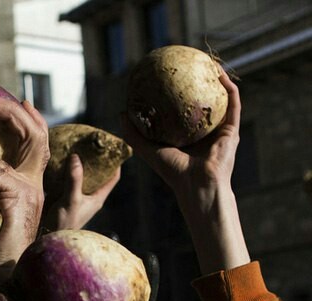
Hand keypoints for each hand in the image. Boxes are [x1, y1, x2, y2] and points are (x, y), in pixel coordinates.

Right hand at [0, 250, 158, 300]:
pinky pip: (27, 299)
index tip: (151, 257)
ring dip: (61, 267)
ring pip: (59, 292)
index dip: (146, 287)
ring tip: (62, 239)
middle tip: (104, 236)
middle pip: (98, 294)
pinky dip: (26, 282)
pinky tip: (24, 261)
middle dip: (103, 264)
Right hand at [42, 154, 120, 231]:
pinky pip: (66, 180)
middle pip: (97, 175)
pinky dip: (65, 171)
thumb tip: (76, 157)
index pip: (113, 178)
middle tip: (91, 145)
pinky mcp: (62, 196)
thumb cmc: (64, 223)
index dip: (116, 163)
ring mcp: (75, 196)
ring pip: (81, 176)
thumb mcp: (71, 200)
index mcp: (97, 198)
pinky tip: (60, 161)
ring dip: (79, 164)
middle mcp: (88, 196)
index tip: (114, 149)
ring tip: (76, 148)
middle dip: (95, 161)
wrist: (46, 236)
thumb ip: (74, 179)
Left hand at [121, 68, 237, 220]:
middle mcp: (206, 131)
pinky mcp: (231, 129)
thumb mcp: (148, 149)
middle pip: (204, 101)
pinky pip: (232, 104)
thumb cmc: (172, 171)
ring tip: (208, 62)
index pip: (183, 110)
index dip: (178, 92)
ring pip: (221, 98)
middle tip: (191, 64)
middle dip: (199, 82)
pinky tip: (218, 73)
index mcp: (188, 136)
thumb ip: (134, 134)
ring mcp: (220, 130)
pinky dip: (228, 87)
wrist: (196, 185)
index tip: (170, 75)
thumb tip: (121, 113)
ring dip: (217, 79)